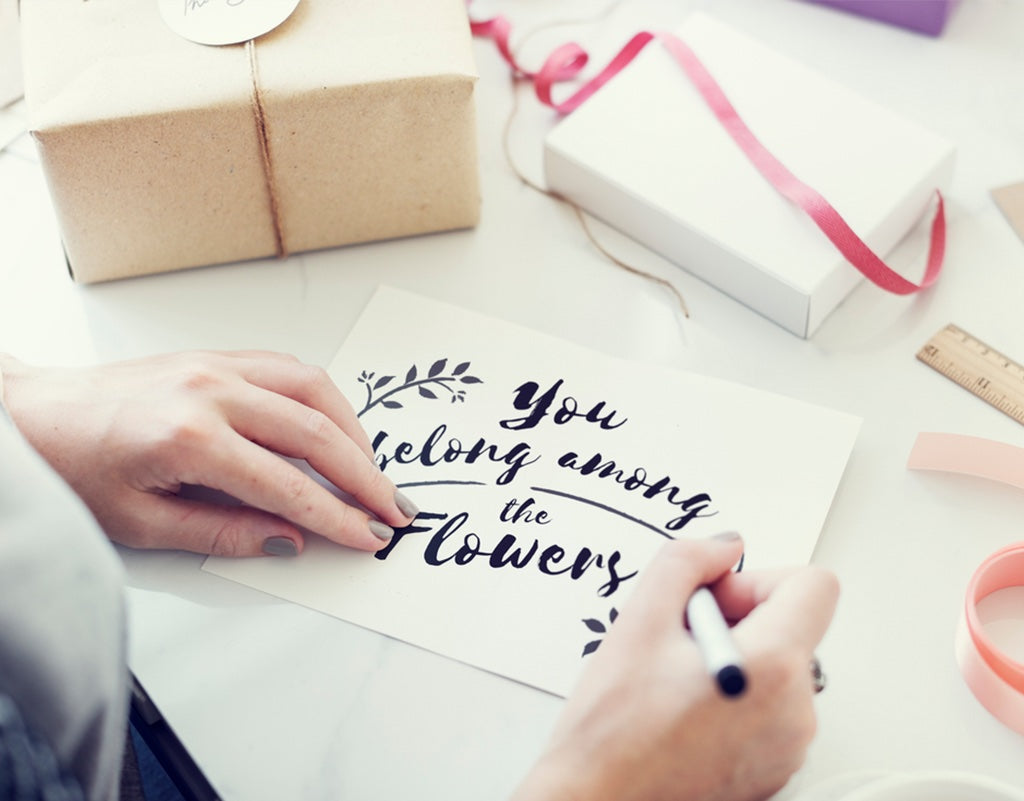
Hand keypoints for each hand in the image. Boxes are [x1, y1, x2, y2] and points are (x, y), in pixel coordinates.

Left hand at [0, 350, 417, 556]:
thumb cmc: (72, 467)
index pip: (288, 486)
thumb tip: (287, 540)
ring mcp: (216, 366)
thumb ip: (222, 533)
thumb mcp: (140, 524)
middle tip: (392, 508)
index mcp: (190, 439)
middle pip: (316, 432)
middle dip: (364, 476)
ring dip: (353, 431)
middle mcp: (211, 392)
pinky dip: (323, 399)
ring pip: (313, 389)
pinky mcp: (215, 355)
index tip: (367, 537)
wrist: (31, 414)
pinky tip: (334, 425)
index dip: (336, 517)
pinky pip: (289, 368)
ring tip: (372, 470)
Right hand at [512, 532, 837, 800]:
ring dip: (735, 657)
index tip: (716, 598)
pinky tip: (685, 709)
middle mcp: (795, 713)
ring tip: (677, 680)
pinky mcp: (774, 771)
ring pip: (779, 667)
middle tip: (680, 640)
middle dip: (739, 619)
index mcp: (773, 668)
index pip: (814, 586)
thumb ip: (686, 562)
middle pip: (793, 627)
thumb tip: (722, 548)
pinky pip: (771, 709)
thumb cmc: (612, 729)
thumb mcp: (638, 621)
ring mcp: (788, 748)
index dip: (759, 579)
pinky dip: (737, 696)